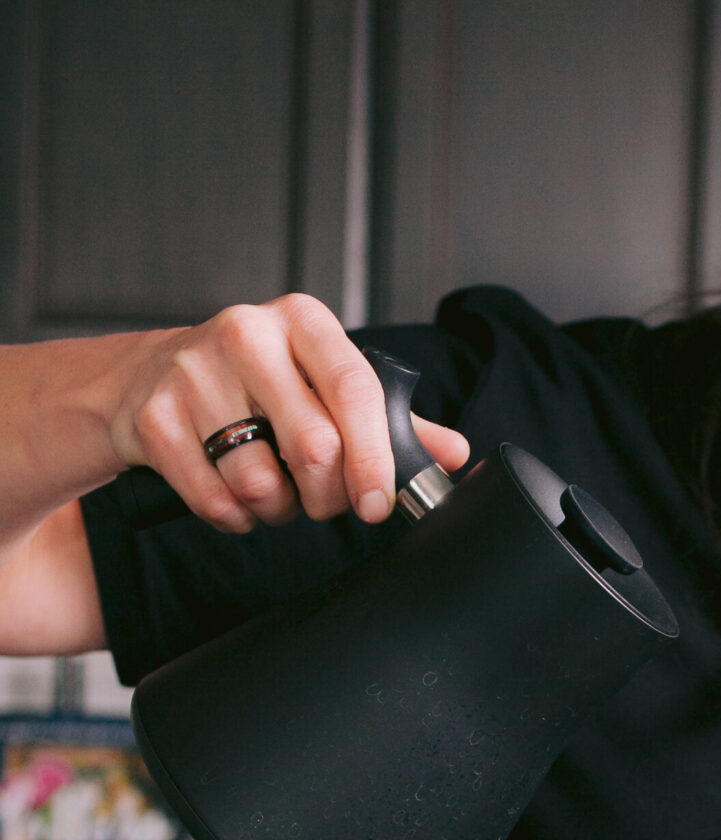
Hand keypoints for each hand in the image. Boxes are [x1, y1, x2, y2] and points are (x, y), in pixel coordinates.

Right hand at [106, 294, 468, 533]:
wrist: (148, 377)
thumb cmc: (257, 385)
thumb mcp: (321, 383)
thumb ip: (388, 419)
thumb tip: (453, 455)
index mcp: (302, 322)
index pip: (356, 391)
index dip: (376, 459)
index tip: (379, 504)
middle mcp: (247, 334)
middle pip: (315, 447)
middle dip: (327, 497)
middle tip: (323, 500)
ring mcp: (194, 373)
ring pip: (262, 482)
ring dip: (278, 510)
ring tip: (274, 490)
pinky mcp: (155, 417)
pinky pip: (216, 500)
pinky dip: (235, 517)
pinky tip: (235, 497)